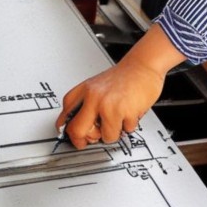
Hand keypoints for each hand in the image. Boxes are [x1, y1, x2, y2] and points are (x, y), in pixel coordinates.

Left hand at [54, 25, 183, 148]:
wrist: (141, 67)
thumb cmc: (120, 78)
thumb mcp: (93, 88)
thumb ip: (83, 106)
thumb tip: (74, 128)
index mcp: (81, 92)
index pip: (65, 118)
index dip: (71, 133)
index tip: (75, 139)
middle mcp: (92, 98)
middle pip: (77, 131)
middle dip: (86, 140)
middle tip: (94, 138)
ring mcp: (108, 105)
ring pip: (105, 137)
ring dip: (114, 133)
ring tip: (118, 119)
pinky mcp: (126, 111)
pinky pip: (125, 131)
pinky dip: (129, 126)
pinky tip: (129, 112)